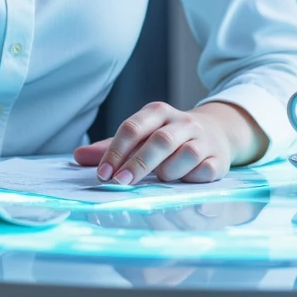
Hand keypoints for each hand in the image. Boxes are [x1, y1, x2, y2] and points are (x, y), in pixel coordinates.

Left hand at [74, 100, 267, 186]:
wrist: (215, 132)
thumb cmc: (167, 138)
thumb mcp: (140, 136)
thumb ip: (110, 148)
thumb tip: (77, 157)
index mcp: (157, 112)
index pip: (132, 127)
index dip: (115, 152)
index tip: (103, 175)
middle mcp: (182, 122)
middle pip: (160, 141)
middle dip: (138, 164)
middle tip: (120, 184)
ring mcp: (203, 140)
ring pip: (186, 154)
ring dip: (169, 171)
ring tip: (162, 178)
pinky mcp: (218, 159)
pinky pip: (206, 170)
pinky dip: (193, 178)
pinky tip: (185, 181)